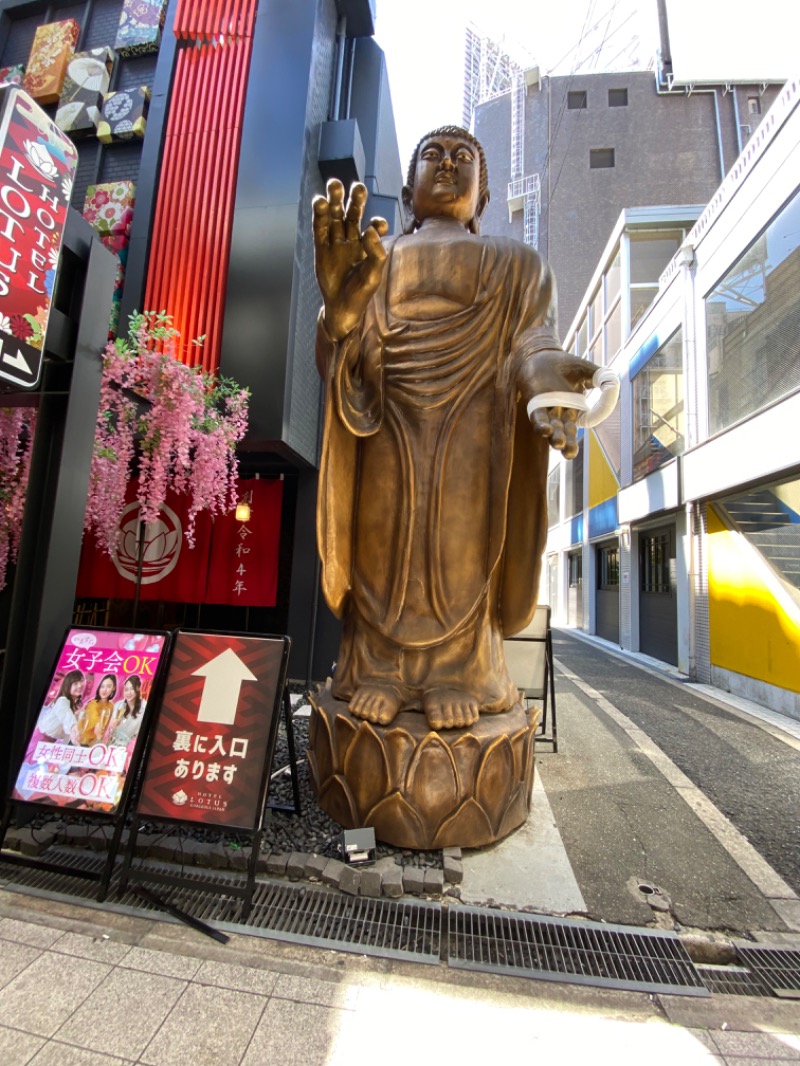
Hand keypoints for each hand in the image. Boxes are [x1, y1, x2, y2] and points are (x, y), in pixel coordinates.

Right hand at [313, 179, 387, 339]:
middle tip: (357, 186)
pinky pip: (320, 228)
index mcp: (368, 245)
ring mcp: (335, 243)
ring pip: (335, 217)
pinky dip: (319, 215)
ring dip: (335, 201)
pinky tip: (319, 201)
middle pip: (353, 214)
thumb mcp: (373, 275)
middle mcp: (352, 240)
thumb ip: (375, 253)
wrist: (341, 308)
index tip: (378, 225)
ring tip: (334, 184)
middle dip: (355, 200)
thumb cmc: (360, 293)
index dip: (376, 224)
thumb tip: (370, 229)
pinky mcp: (321, 248)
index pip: (374, 227)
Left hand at [527, 352, 600, 459]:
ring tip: (558, 444)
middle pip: (566, 432)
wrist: (541, 353)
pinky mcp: (534, 402)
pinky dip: (541, 425)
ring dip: (555, 437)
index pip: (585, 419)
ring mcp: (547, 408)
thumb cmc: (565, 364)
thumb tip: (613, 390)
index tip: (592, 415)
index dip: (593, 417)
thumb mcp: (591, 372)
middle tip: (569, 454)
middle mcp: (561, 412)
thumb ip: (606, 382)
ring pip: (553, 428)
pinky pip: (538, 417)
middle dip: (568, 444)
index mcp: (574, 408)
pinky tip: (545, 431)